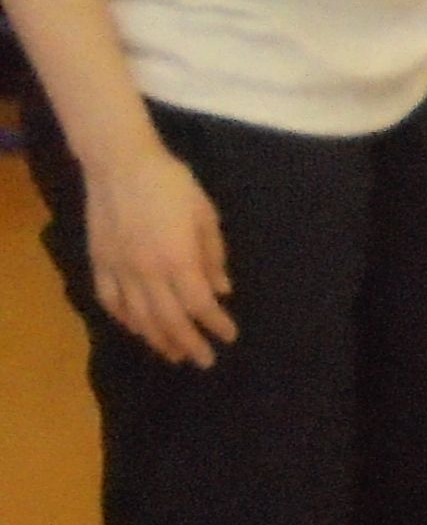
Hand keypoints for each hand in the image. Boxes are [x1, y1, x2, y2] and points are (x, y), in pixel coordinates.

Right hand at [85, 139, 234, 368]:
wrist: (119, 164)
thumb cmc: (171, 184)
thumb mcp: (205, 216)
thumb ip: (212, 255)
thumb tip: (221, 290)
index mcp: (178, 260)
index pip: (200, 305)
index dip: (215, 324)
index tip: (229, 336)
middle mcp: (147, 272)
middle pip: (170, 319)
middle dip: (189, 343)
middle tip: (204, 361)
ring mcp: (119, 269)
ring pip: (138, 316)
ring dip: (157, 338)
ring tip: (173, 354)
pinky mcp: (99, 262)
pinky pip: (110, 300)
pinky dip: (123, 319)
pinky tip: (135, 329)